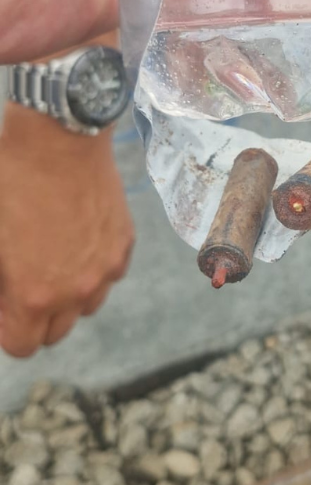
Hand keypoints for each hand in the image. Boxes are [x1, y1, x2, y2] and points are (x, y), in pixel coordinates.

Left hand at [0, 103, 132, 355]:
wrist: (59, 137)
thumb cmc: (11, 182)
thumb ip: (1, 283)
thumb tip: (7, 296)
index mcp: (36, 295)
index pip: (23, 346)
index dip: (6, 330)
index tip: (1, 307)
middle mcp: (78, 290)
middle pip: (57, 333)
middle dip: (34, 318)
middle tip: (19, 285)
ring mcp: (107, 267)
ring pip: (86, 306)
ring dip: (67, 297)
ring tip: (50, 263)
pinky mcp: (124, 243)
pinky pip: (109, 275)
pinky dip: (92, 269)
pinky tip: (74, 241)